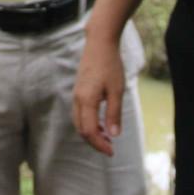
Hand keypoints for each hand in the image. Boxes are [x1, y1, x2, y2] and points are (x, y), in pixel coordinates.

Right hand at [72, 30, 127, 155]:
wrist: (99, 43)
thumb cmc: (110, 65)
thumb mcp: (117, 90)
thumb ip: (114, 113)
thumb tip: (114, 135)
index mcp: (87, 100)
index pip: (89, 131)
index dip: (100, 145)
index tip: (112, 151)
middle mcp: (78, 99)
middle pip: (81, 129)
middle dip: (94, 142)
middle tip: (110, 147)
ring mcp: (76, 94)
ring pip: (79, 122)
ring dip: (91, 133)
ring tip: (107, 136)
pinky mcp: (79, 90)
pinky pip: (80, 113)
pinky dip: (89, 123)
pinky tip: (102, 122)